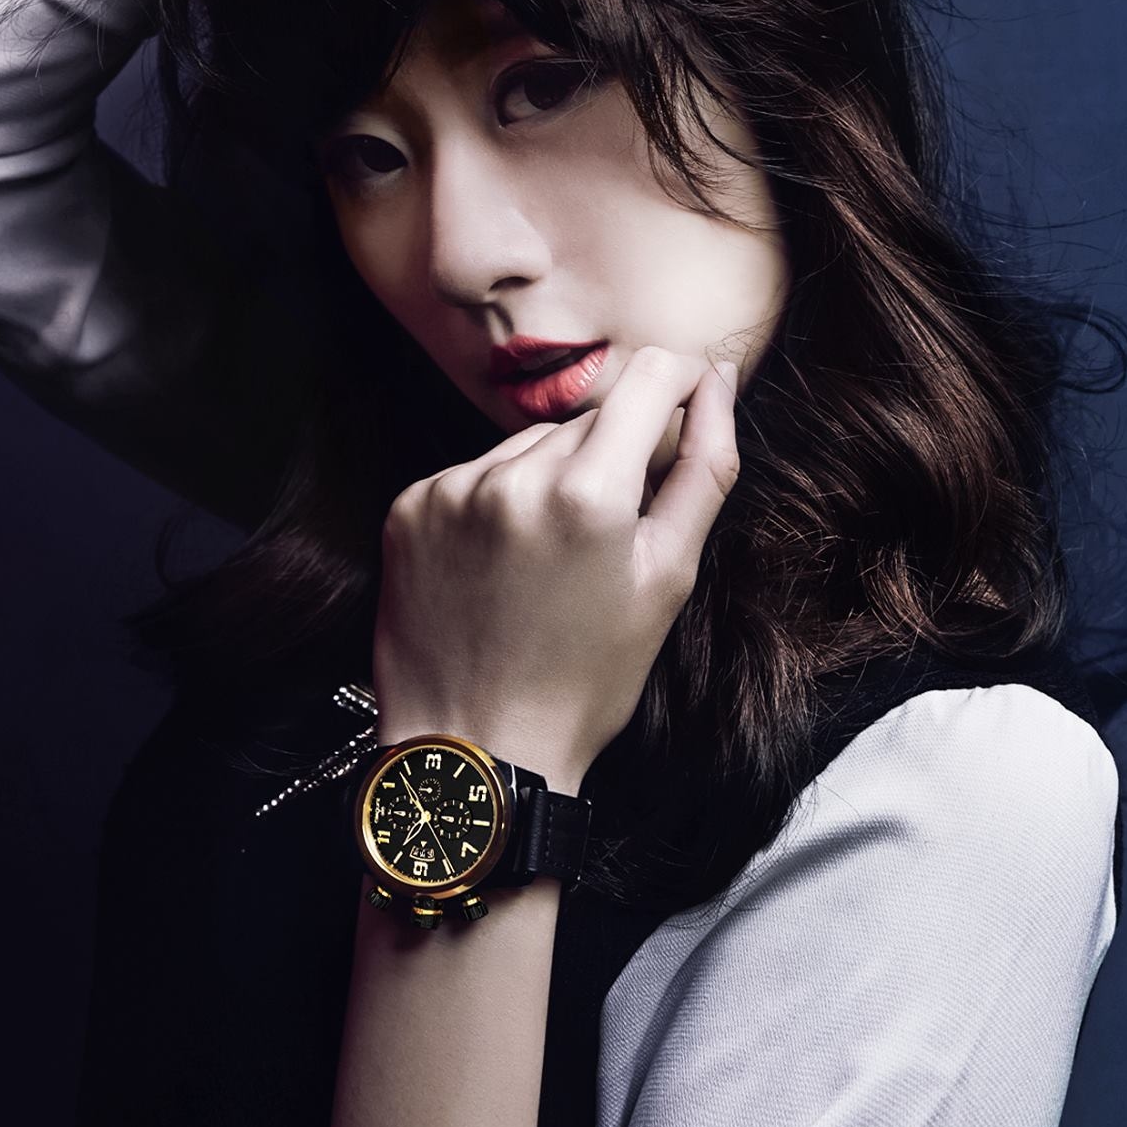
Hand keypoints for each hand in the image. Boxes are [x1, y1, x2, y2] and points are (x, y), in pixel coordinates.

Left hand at [371, 348, 741, 793]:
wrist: (474, 751)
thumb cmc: (586, 678)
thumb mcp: (668, 577)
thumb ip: (703, 468)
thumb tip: (717, 384)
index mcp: (589, 491)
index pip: (652, 376)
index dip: (684, 381)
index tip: (693, 402)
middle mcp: (513, 474)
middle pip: (591, 419)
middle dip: (614, 457)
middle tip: (610, 540)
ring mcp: (452, 488)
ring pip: (531, 444)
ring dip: (553, 478)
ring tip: (550, 563)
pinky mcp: (409, 507)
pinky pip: (475, 474)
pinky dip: (497, 502)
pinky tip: (502, 566)